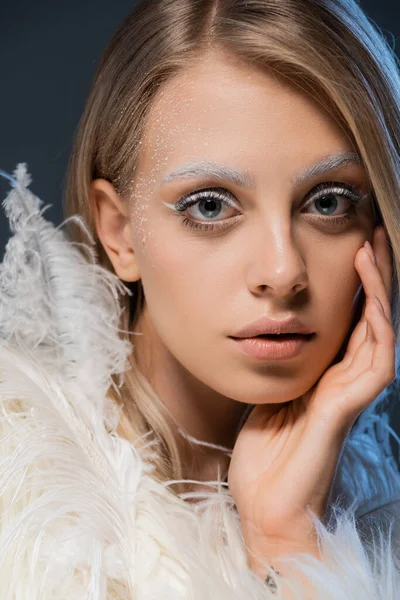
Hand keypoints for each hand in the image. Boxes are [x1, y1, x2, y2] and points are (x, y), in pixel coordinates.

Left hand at [228, 226, 394, 563]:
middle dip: (375, 275)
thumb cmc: (265, 455)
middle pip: (372, 317)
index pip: (351, 319)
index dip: (356, 284)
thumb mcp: (268, 393)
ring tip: (372, 249)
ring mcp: (351, 394)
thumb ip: (283, 364)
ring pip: (380, 331)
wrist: (266, 506)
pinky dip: (378, 326)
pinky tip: (373, 300)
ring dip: (379, 289)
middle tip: (374, 232)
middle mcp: (345, 380)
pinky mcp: (349, 409)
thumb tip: (274, 331)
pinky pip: (376, 361)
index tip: (352, 244)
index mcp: (327, 374)